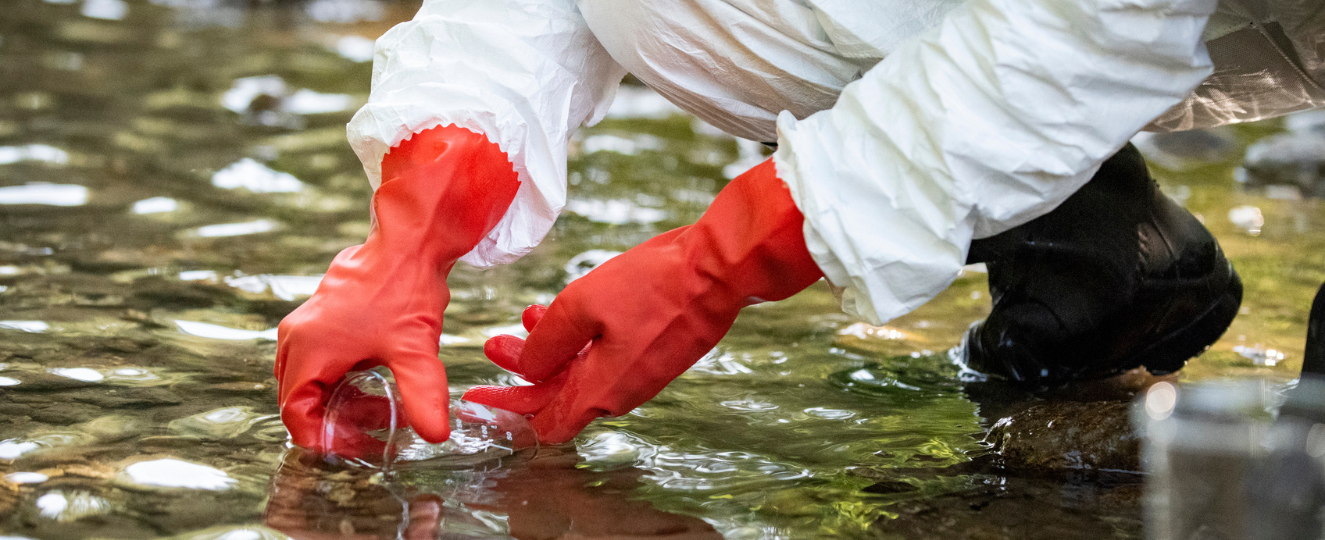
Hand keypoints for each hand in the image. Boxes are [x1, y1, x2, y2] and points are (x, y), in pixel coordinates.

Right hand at [276, 125, 519, 452]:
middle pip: (300, 399)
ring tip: (382, 410)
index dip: (323, 438)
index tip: (356, 447)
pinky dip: (342, 379)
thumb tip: (435, 434)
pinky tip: (376, 383)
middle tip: (374, 432)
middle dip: (335, 421)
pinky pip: (319, 361)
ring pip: (310, 380)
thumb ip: (423, 395)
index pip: (295, 414)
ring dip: (340, 400)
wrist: (408, 241)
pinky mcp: (321, 318)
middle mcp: (297, 338)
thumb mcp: (416, 349)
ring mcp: (306, 325)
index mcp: (307, 349)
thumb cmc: (405, 289)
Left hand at [464, 159, 821, 442]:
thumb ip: (545, 344)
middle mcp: (621, 392)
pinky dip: (578, 340)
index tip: (478, 397)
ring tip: (527, 317)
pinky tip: (565, 309)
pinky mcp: (655, 351)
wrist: (718, 269)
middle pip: (558, 397)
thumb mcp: (581, 307)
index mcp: (600, 391)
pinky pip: (605, 357)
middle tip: (494, 346)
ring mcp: (640, 372)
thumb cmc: (653, 286)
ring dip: (550, 350)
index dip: (506, 411)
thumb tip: (524, 370)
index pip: (544, 423)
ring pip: (581, 372)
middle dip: (521, 371)